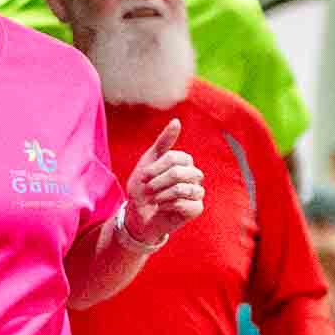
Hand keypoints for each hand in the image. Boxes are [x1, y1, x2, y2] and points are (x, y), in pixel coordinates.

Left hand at [120, 120, 203, 246]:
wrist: (138, 214)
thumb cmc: (143, 187)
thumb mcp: (148, 161)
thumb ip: (163, 142)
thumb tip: (177, 121)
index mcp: (185, 162)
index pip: (175, 159)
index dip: (156, 168)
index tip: (144, 177)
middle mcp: (194, 176)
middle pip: (178, 173)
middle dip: (158, 183)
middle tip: (148, 190)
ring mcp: (197, 192)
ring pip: (182, 189)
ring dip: (161, 195)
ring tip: (154, 199)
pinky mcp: (196, 209)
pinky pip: (184, 204)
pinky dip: (167, 206)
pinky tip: (162, 208)